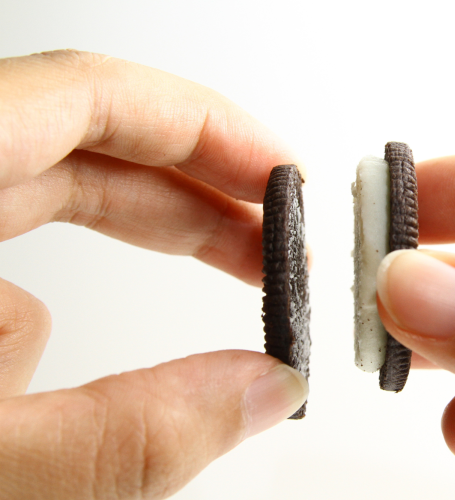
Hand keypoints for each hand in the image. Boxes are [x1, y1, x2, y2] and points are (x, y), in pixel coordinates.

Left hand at [0, 50, 307, 498]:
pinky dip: (22, 339)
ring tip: (135, 377)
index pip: (85, 96)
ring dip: (88, 306)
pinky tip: (23, 402)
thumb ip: (124, 434)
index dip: (203, 124)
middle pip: (76, 149)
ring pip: (26, 225)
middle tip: (274, 250)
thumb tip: (262, 390)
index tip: (283, 176)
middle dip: (188, 201)